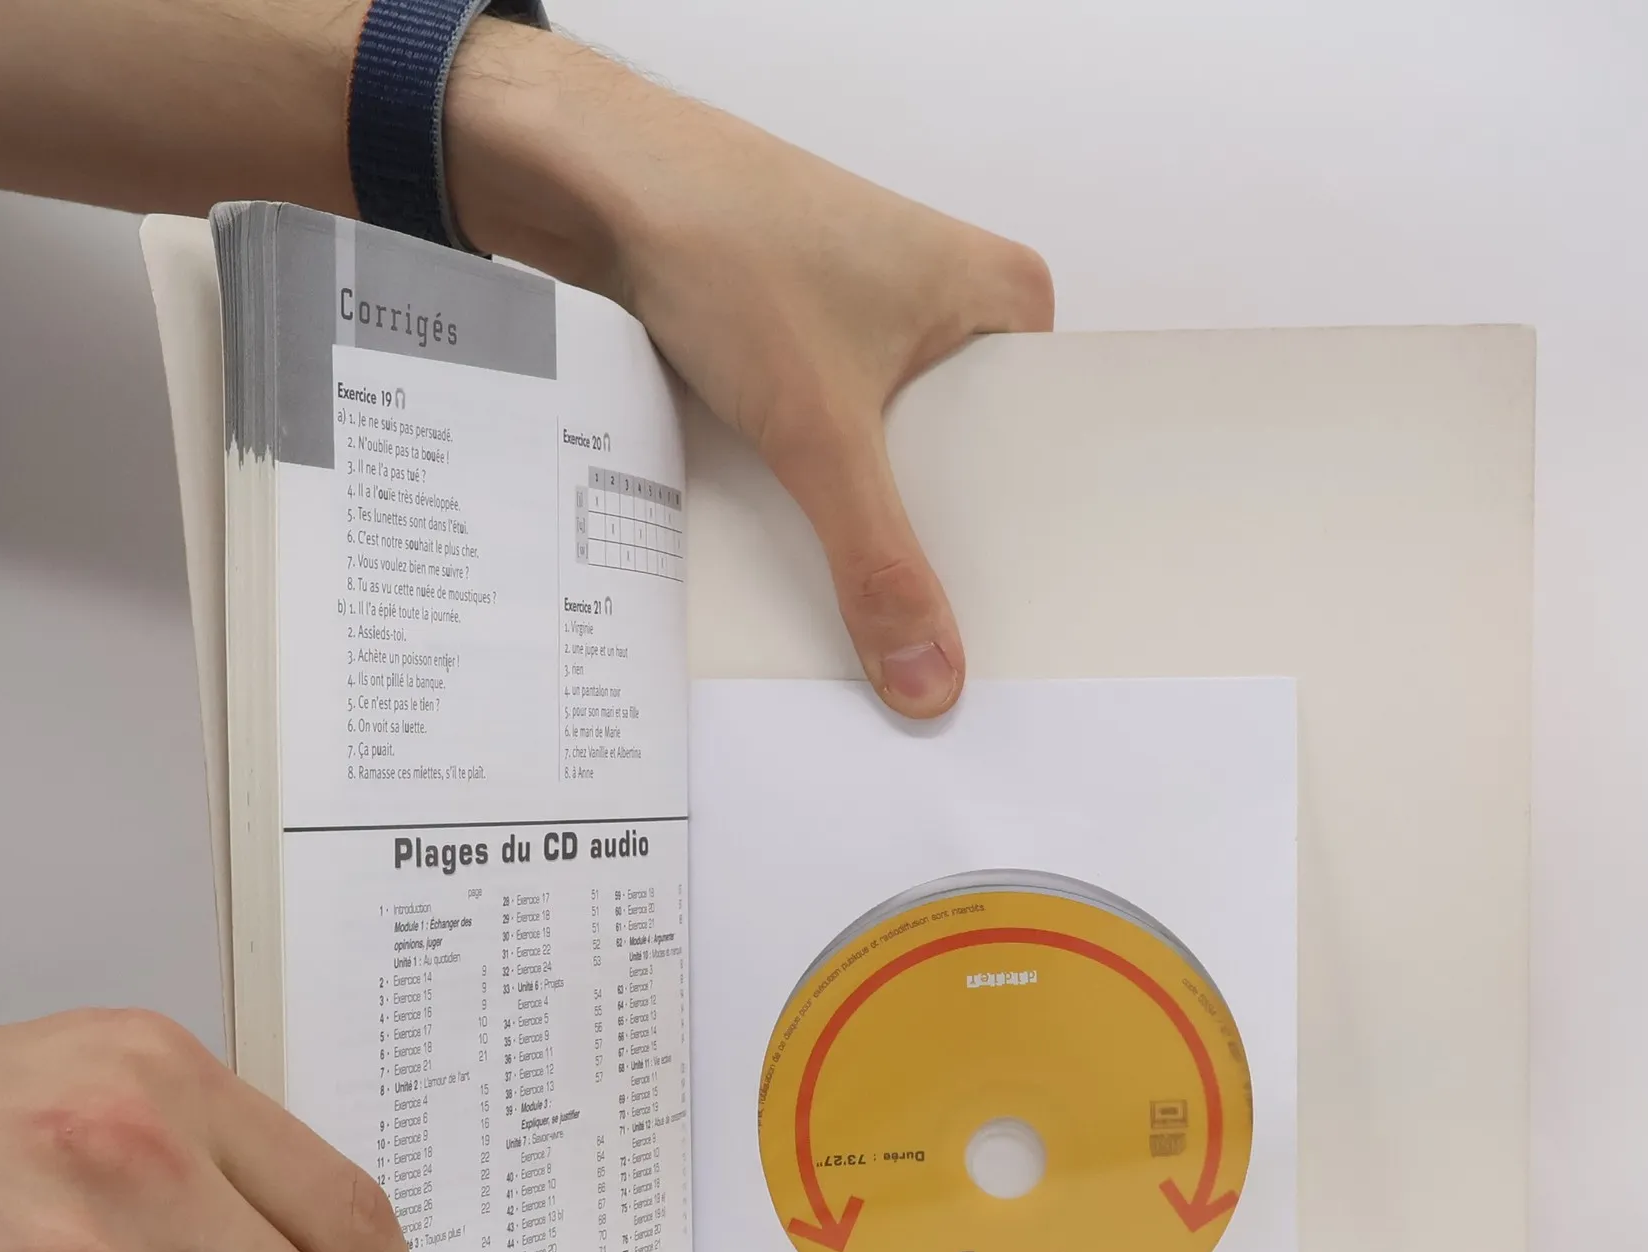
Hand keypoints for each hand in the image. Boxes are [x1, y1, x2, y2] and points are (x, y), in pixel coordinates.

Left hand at [448, 31, 1054, 717]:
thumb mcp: (820, 432)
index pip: (1044, 452)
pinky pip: (845, 440)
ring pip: (900, 459)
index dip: (1022, 550)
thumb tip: (930, 673)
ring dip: (872, 520)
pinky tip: (807, 534)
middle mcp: (956, 304)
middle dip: (939, 546)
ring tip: (867, 595)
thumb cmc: (729, 243)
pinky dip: (822, 486)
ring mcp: (882, 320)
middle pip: (971, 468)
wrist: (602, 181)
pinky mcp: (817, 339)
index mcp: (1006, 299)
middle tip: (929, 638)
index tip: (1008, 635)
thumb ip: (879, 564)